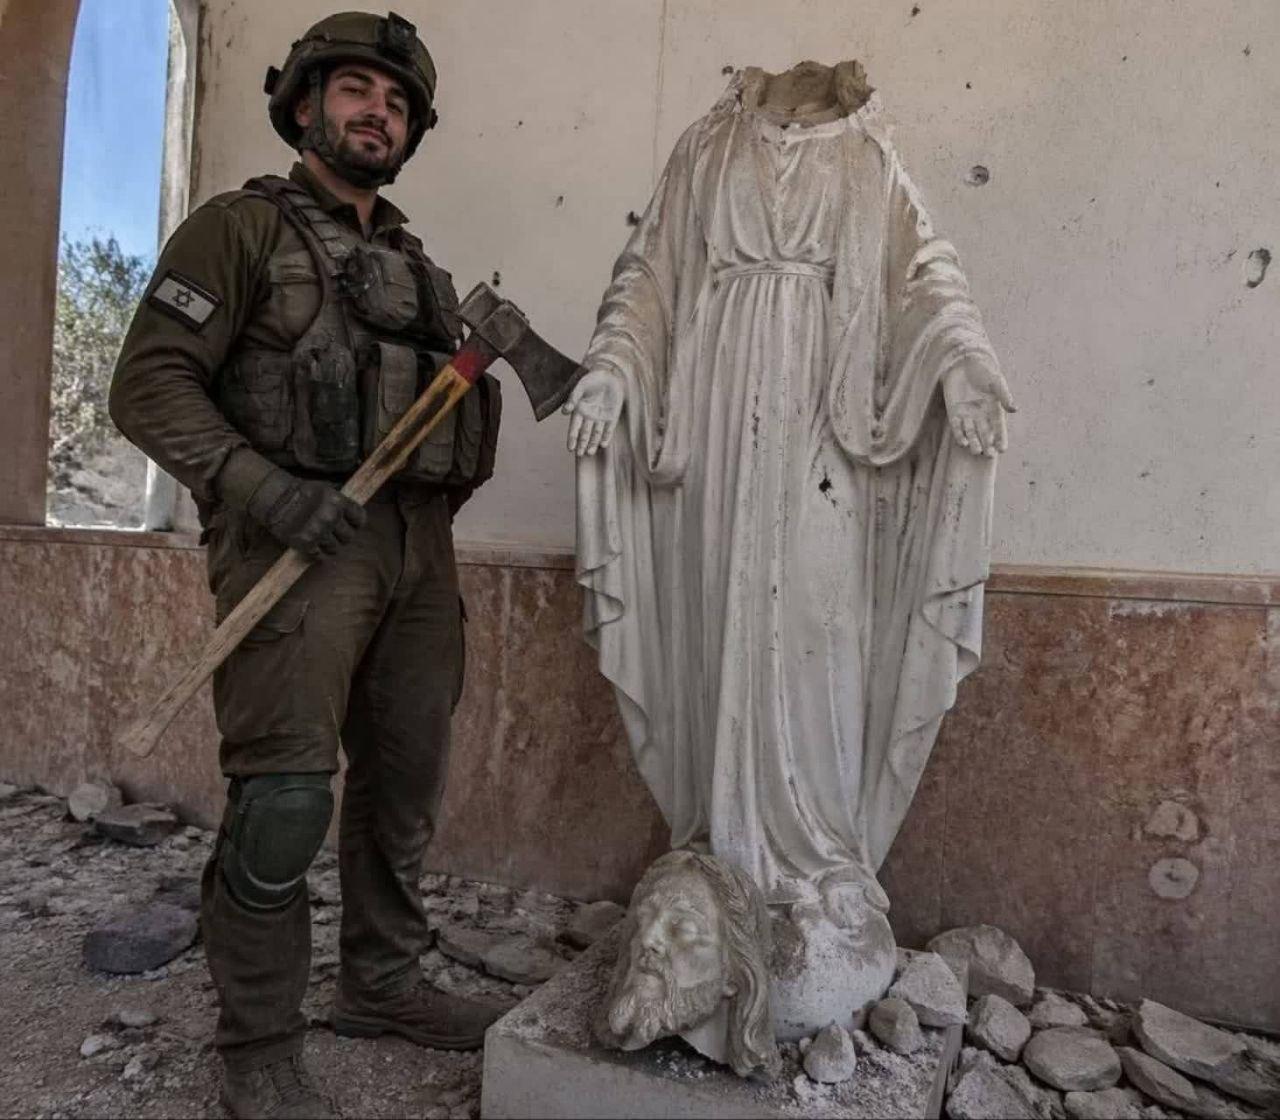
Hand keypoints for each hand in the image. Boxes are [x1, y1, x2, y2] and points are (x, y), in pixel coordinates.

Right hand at [247, 470, 366, 558]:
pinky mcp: (306, 543)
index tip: (350, 524)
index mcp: (338, 502)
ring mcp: (319, 531)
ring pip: (335, 548)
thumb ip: (341, 504)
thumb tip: (354, 517)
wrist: (275, 498)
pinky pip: (320, 555)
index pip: (359, 519)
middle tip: (333, 532)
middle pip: (349, 537)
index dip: (355, 523)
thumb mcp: (327, 491)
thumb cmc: (302, 493)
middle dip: (342, 536)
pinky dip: (317, 552)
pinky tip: (312, 544)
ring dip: (329, 545)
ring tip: (320, 538)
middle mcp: (330, 517)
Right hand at [563, 368, 624, 456]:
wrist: (609, 375)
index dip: (572, 438)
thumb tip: (564, 412)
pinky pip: (608, 430)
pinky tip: (603, 444)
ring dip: (593, 444)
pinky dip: (606, 437)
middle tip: (580, 454)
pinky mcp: (612, 417)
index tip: (570, 448)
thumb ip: (573, 398)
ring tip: (590, 452)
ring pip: (596, 434)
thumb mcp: (580, 387)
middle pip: (584, 434)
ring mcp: (601, 418)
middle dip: (582, 445)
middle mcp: (589, 417)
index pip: (574, 428)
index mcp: (579, 411)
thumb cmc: (592, 379)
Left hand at [942, 359, 1015, 457]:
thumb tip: (1015, 409)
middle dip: (987, 445)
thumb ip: (1004, 396)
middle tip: (989, 455)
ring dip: (974, 443)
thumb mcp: (996, 382)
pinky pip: (957, 427)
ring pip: (971, 433)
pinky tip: (963, 443)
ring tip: (977, 451)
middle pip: (985, 434)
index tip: (1002, 449)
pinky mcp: (954, 412)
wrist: (963, 362)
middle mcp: (981, 415)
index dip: (1001, 438)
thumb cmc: (983, 371)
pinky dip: (960, 435)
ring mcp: (967, 415)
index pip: (998, 428)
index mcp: (994, 409)